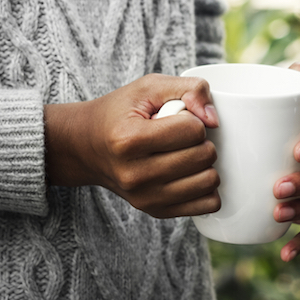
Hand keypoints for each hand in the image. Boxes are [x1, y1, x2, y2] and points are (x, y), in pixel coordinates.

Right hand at [44, 74, 221, 217]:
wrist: (86, 147)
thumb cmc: (119, 114)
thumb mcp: (148, 87)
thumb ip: (188, 88)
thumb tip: (214, 119)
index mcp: (129, 140)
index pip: (193, 130)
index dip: (192, 119)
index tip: (177, 119)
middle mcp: (135, 175)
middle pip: (203, 156)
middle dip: (201, 140)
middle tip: (181, 136)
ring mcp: (145, 198)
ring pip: (208, 181)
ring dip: (205, 164)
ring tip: (185, 153)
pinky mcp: (154, 211)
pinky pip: (206, 204)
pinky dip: (206, 187)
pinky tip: (190, 173)